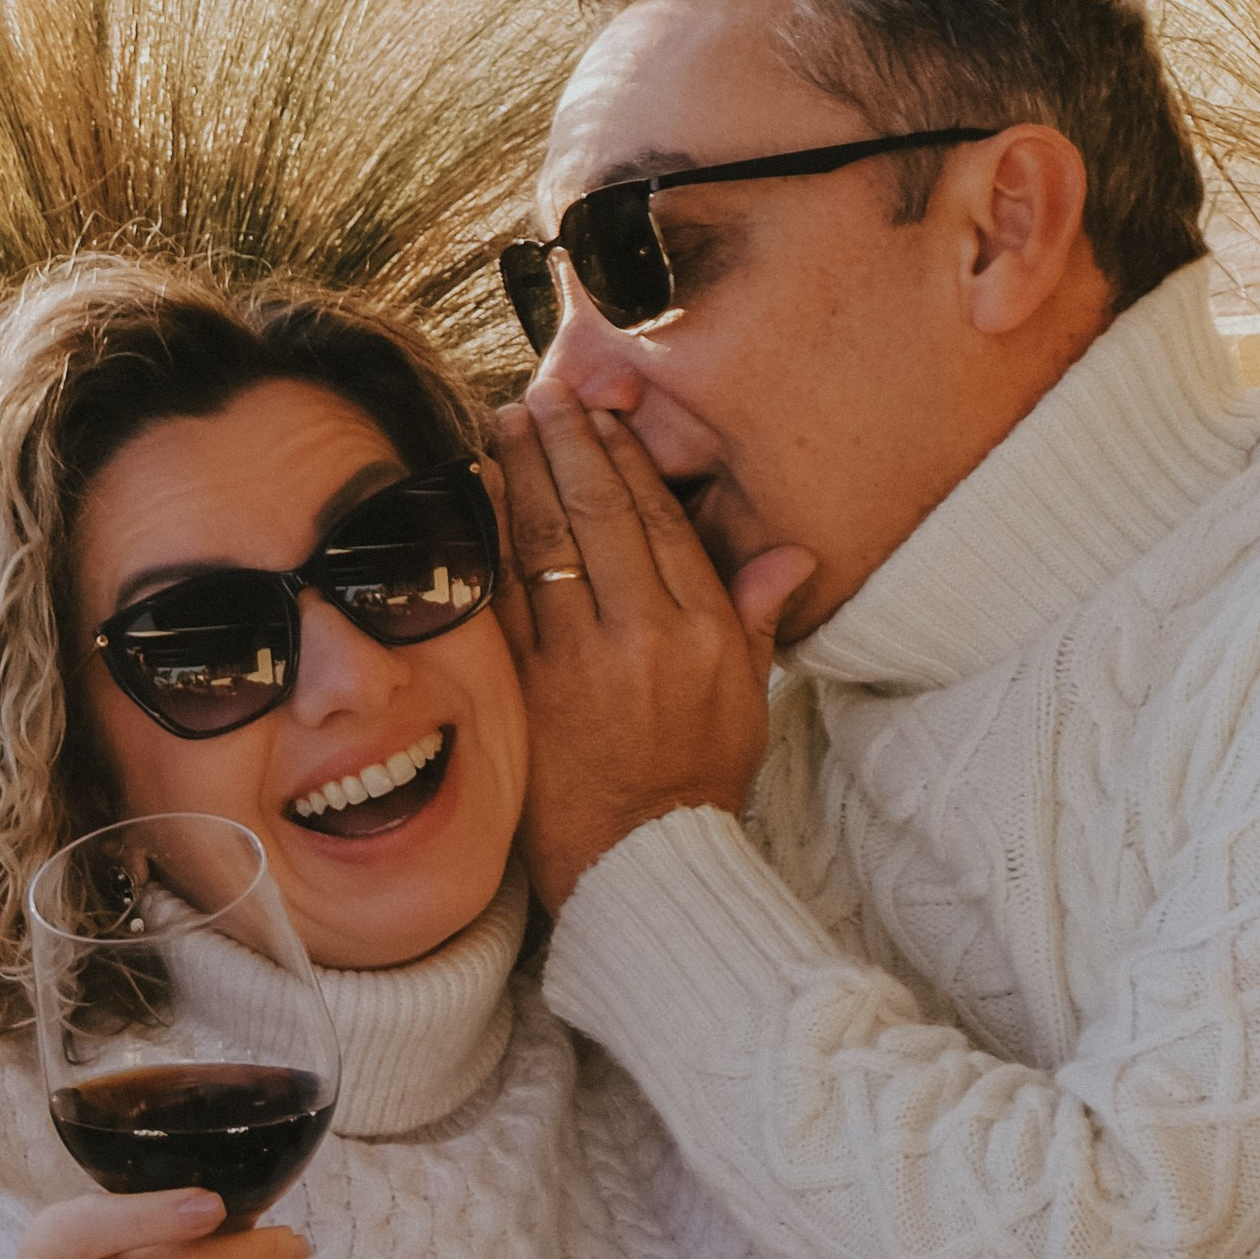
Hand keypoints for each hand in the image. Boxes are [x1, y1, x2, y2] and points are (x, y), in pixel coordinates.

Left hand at [489, 385, 813, 913]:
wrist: (641, 862)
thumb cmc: (697, 783)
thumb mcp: (748, 701)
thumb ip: (755, 619)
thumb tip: (787, 555)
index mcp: (704, 631)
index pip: (660, 521)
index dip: (626, 460)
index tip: (602, 417)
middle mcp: (645, 635)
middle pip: (598, 512)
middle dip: (566, 443)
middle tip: (540, 396)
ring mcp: (582, 659)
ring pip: (545, 540)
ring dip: (518, 470)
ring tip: (502, 423)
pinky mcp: (529, 686)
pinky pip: (502, 592)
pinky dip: (486, 535)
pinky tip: (472, 493)